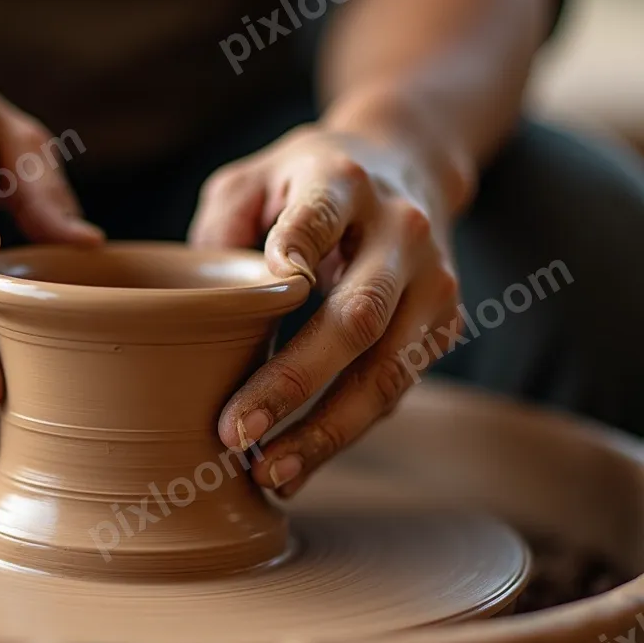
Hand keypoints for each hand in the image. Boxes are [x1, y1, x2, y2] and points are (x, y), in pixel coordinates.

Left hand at [189, 123, 461, 494]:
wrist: (405, 170)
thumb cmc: (304, 183)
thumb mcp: (254, 179)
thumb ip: (221, 225)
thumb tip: (199, 303)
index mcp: (343, 182)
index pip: (318, 216)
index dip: (294, 249)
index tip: (268, 287)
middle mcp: (401, 231)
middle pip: (356, 317)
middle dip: (294, 381)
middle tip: (236, 432)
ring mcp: (433, 282)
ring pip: (387, 370)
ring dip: (326, 430)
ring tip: (268, 472)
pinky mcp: (444, 324)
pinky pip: (396, 390)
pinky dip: (346, 433)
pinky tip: (297, 464)